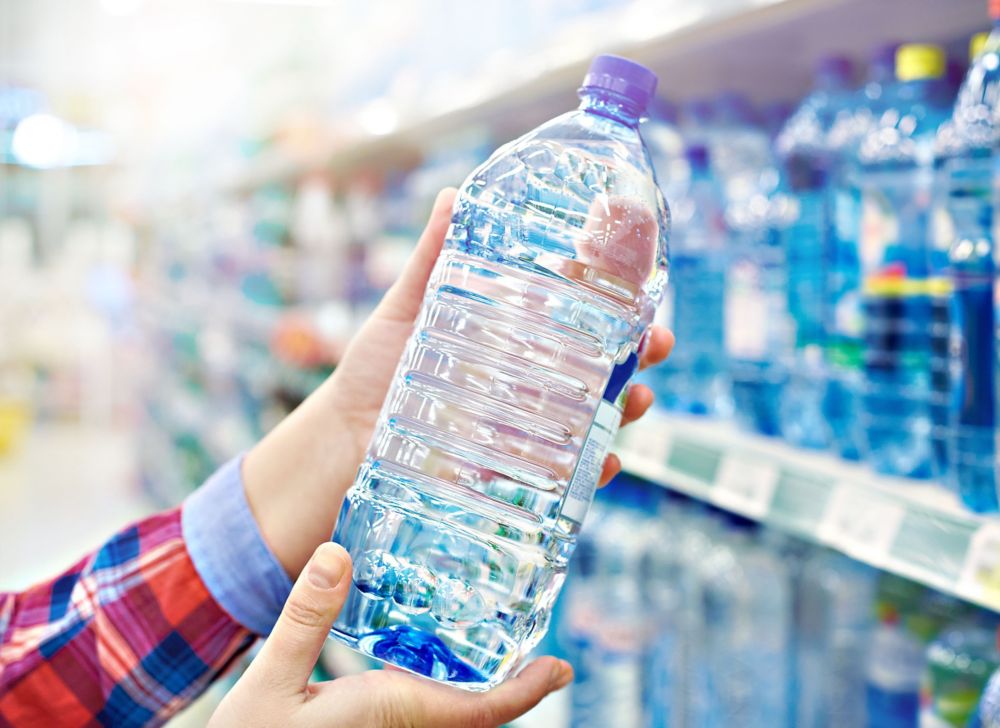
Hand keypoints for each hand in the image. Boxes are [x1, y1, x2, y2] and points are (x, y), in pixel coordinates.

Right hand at [209, 543, 572, 727]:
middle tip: (537, 637)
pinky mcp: (369, 727)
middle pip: (476, 709)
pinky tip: (423, 648)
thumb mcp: (269, 680)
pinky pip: (421, 707)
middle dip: (512, 680)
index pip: (481, 712)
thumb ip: (305, 618)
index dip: (527, 691)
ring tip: (490, 631)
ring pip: (450, 709)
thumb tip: (338, 554)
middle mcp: (400, 727)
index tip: (562, 668)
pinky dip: (440, 681)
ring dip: (478, 679)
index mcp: (392, 714)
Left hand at [244, 188, 673, 577]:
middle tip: (656, 345)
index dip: (616, 306)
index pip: (577, 319)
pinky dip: (590, 471)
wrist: (344, 439)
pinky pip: (564, 477)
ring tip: (636, 400)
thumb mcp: (405, 309)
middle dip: (639, 357)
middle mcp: (527, 384)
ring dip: (626, 410)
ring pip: (593, 419)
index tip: (643, 291)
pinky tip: (603, 462)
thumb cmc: (374, 370)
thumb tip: (453, 195)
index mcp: (511, 340)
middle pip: (600, 368)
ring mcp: (525, 430)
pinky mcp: (513, 474)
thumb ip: (430, 258)